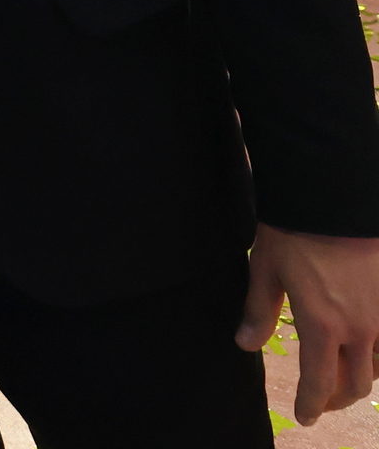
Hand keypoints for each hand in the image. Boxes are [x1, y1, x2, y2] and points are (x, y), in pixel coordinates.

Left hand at [234, 223, 378, 423]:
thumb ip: (259, 311)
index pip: (319, 382)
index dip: (310, 404)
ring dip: (359, 379)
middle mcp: (360, 328)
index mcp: (322, 324)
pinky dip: (378, 356)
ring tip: (341, 379)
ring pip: (378, 366)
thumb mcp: (266, 269)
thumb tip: (245, 344)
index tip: (303, 417)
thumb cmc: (295, 229)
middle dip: (336, 398)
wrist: (334, 195)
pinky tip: (364, 351)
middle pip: (355, 383)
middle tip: (319, 401)